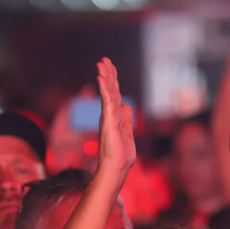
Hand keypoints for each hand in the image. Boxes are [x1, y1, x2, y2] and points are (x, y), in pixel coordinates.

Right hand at [96, 57, 135, 175]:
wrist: (117, 168)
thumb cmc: (121, 155)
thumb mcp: (128, 133)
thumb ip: (127, 119)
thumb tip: (127, 106)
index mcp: (114, 117)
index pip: (114, 94)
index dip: (112, 80)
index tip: (110, 66)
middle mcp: (109, 115)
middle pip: (110, 90)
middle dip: (108, 74)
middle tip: (104, 59)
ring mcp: (108, 117)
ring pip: (107, 93)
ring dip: (105, 77)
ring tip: (101, 63)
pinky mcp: (108, 121)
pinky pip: (107, 102)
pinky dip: (105, 89)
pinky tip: (101, 78)